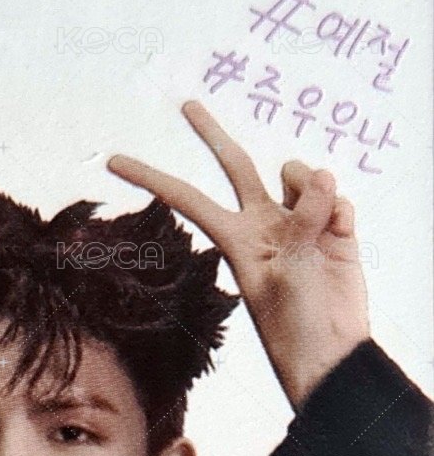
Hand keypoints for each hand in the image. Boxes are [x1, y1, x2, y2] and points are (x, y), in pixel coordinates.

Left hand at [106, 100, 370, 408]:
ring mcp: (298, 221)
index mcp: (235, 239)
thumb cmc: (296, 325)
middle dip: (211, 134)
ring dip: (313, 189)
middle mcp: (263, 223)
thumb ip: (303, 221)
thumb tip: (322, 177)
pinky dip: (341, 211)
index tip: (113, 161)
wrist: (332, 350)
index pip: (187, 198)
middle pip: (234, 165)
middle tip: (186, 105)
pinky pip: (337, 196)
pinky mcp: (333, 224)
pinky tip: (340, 239)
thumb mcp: (287, 275)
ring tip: (320, 233)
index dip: (152, 177)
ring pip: (300, 172)